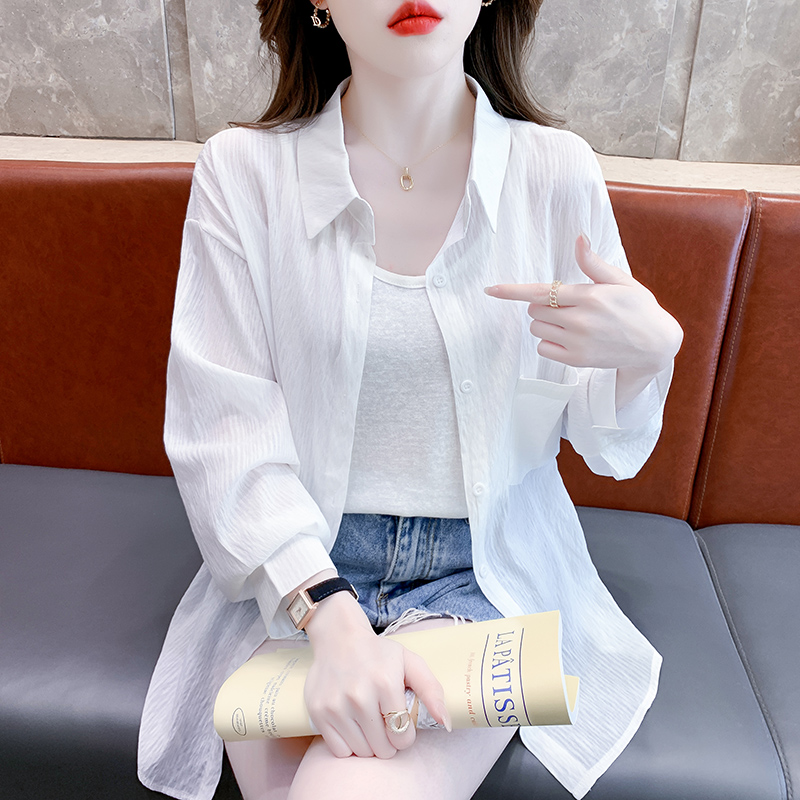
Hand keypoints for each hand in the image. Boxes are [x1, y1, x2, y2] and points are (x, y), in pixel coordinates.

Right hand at [303, 591, 449, 758]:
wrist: (338, 638)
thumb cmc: (378, 654)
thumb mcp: (410, 663)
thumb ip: (431, 691)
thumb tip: (445, 723)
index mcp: (385, 683)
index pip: (403, 735)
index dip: (406, 736)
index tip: (402, 725)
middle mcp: (359, 695)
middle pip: (382, 748)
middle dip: (389, 742)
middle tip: (385, 724)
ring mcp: (336, 705)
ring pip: (362, 751)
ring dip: (369, 744)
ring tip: (369, 724)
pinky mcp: (318, 712)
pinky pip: (339, 750)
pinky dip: (349, 744)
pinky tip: (353, 726)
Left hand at [485, 235, 682, 405]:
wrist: (655, 344)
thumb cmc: (638, 307)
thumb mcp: (620, 280)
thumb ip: (593, 263)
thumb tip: (579, 238)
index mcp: (589, 296)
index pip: (541, 291)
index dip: (512, 291)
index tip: (491, 289)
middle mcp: (580, 320)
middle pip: (536, 309)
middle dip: (544, 304)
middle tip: (568, 305)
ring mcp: (578, 343)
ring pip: (538, 328)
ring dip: (546, 323)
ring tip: (572, 322)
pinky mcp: (577, 360)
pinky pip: (543, 348)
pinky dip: (549, 342)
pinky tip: (570, 338)